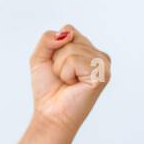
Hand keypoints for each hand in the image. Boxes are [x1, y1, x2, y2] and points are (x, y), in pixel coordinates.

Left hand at [28, 24, 111, 142]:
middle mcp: (100, 56)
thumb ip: (47, 38)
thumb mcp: (40, 57)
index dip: (55, 48)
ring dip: (61, 68)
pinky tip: (74, 85)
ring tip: (68, 82)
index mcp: (89, 50)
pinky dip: (66, 73)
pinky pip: (74, 61)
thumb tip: (66, 34)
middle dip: (57, 58)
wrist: (51, 114)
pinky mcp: (102, 74)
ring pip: (71, 49)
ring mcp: (104, 65)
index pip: (68, 30)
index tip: (58, 67)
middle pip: (70, 37)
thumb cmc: (48, 89)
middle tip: (63, 77)